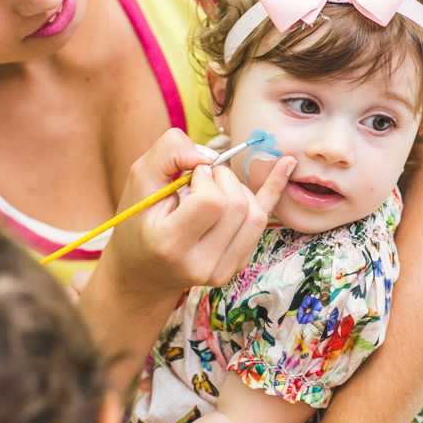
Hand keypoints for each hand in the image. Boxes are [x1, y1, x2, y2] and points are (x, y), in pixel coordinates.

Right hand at [101, 128, 294, 293]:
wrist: (141, 269)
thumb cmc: (137, 221)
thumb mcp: (139, 179)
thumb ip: (168, 152)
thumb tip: (210, 154)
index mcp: (170, 245)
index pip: (212, 203)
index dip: (205, 177)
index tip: (190, 176)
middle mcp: (201, 264)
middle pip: (238, 207)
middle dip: (224, 178)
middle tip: (202, 177)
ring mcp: (222, 270)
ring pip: (256, 216)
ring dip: (239, 188)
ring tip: (215, 187)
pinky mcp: (237, 264)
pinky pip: (264, 222)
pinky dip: (273, 191)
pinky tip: (286, 165)